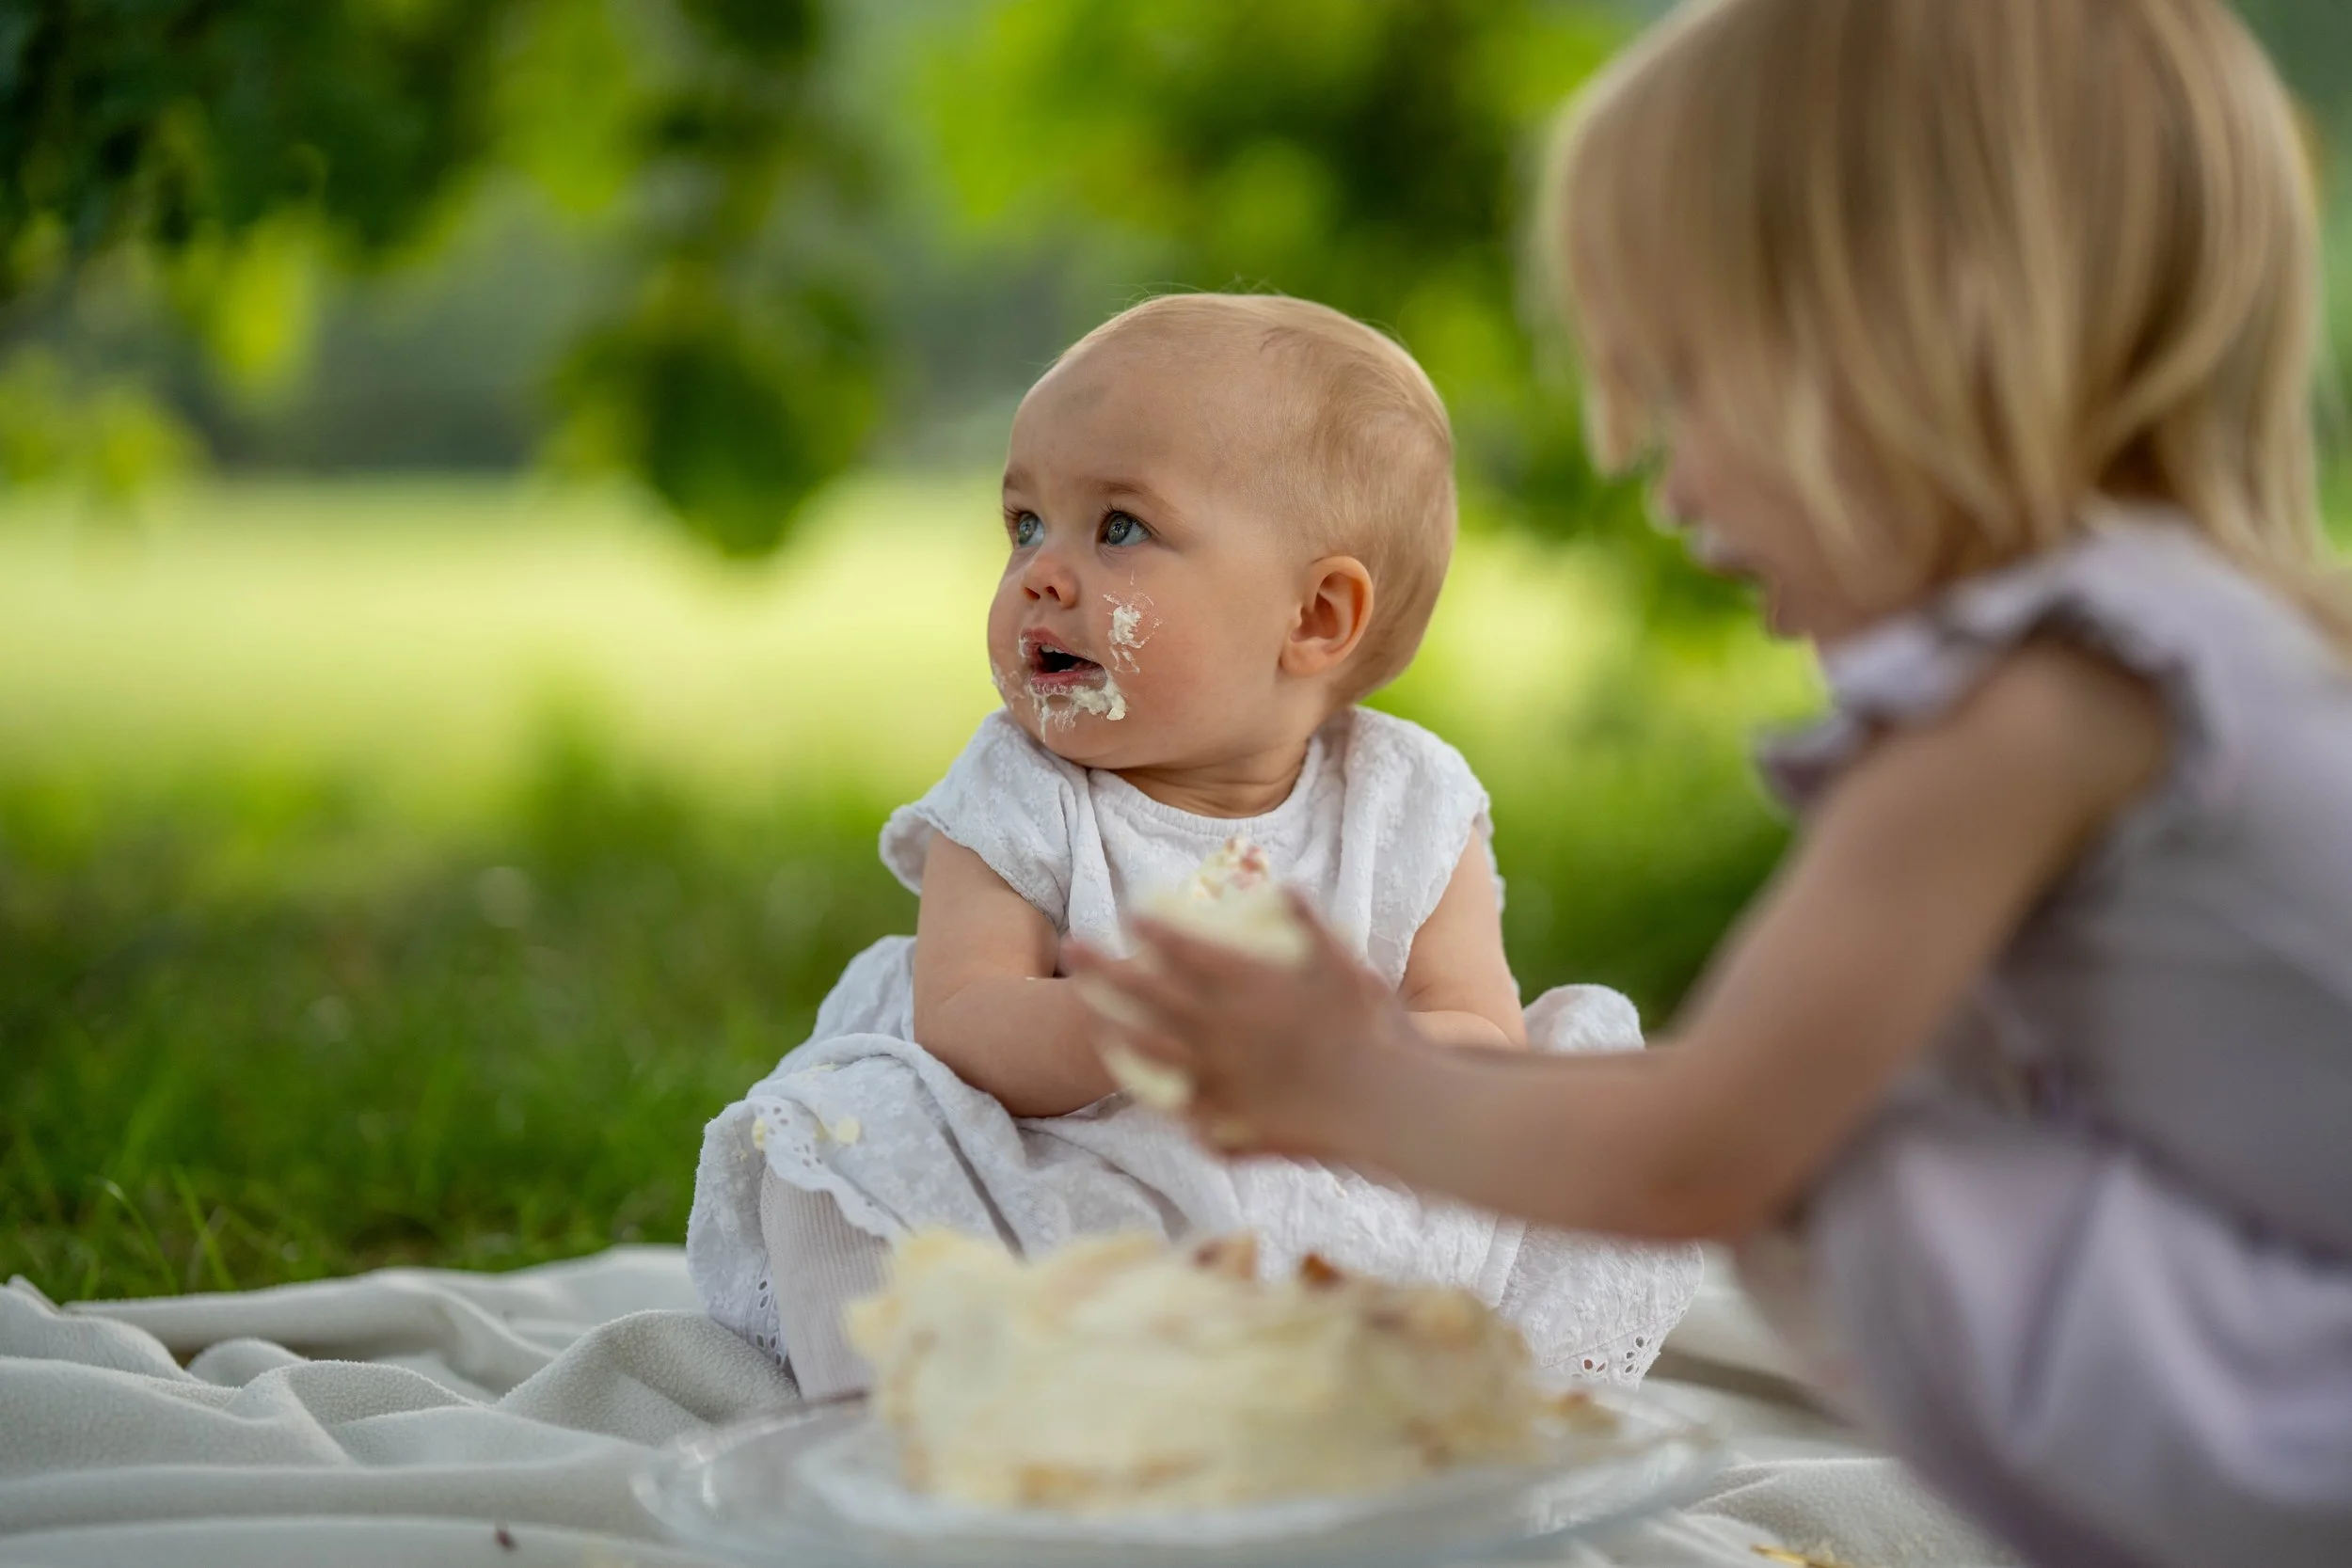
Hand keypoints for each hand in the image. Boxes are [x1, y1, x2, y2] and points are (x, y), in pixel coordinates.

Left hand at [1063, 890, 1419, 1158]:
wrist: (1383, 1105)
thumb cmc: (1369, 1028)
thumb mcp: (1344, 962)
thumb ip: (1310, 922)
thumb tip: (1287, 884)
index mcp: (1246, 987)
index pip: (1186, 950)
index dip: (1154, 930)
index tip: (1128, 915)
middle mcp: (1221, 1030)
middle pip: (1148, 994)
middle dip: (1105, 967)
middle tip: (1073, 948)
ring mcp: (1218, 1078)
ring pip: (1150, 1051)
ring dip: (1114, 1029)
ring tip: (1090, 1016)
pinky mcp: (1228, 1120)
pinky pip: (1180, 1106)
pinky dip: (1157, 1094)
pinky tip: (1142, 1090)